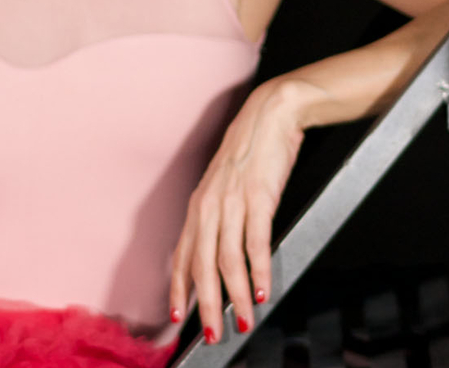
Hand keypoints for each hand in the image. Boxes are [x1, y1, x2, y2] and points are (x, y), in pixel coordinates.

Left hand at [169, 78, 314, 342]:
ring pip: (227, 259)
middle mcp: (208, 205)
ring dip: (234, 295)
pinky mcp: (259, 196)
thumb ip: (219, 215)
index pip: (182, 255)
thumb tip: (221, 250)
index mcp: (198, 205)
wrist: (271, 114)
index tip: (178, 317)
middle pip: (201, 265)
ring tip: (242, 321)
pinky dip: (258, 270)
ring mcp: (232, 201)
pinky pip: (255, 241)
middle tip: (213, 335)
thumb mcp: (225, 184)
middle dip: (206, 305)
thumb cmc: (251, 151)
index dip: (178, 289)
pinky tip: (262, 290)